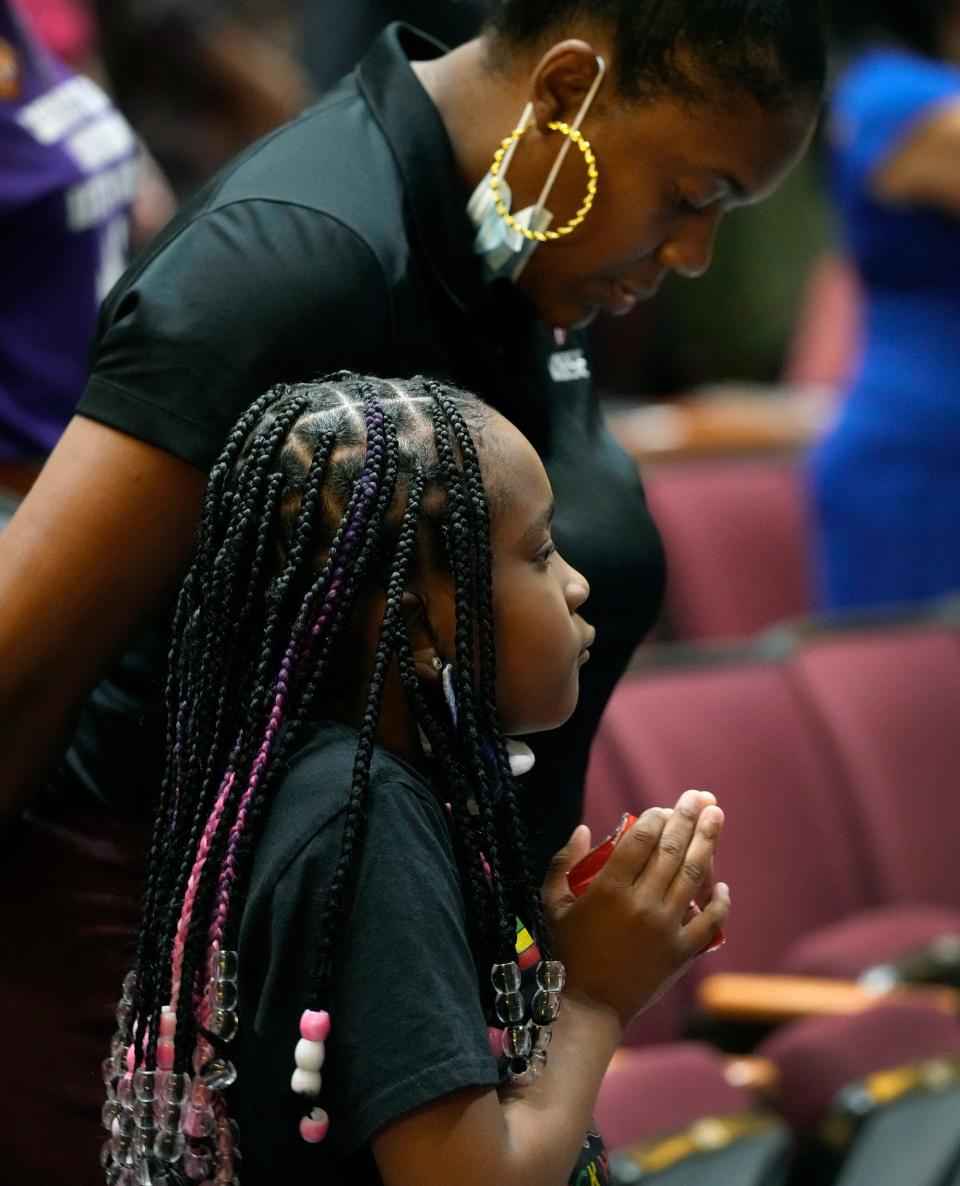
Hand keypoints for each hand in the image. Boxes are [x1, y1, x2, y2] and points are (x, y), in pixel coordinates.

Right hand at [542, 790, 729, 1027]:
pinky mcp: (682, 952)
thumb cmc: (565, 953)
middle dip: (687, 817)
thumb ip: (564, 864)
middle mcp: (641, 904)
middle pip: (672, 850)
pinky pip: (709, 921)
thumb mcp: (552, 904)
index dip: (656, 818)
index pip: (641, 840)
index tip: (663, 807)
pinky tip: (723, 884)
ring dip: (708, 842)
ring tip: (717, 816)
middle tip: (700, 796)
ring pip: (693, 876)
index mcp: (609, 890)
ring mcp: (665, 928)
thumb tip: (585, 829)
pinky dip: (720, 900)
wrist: (589, 1007)